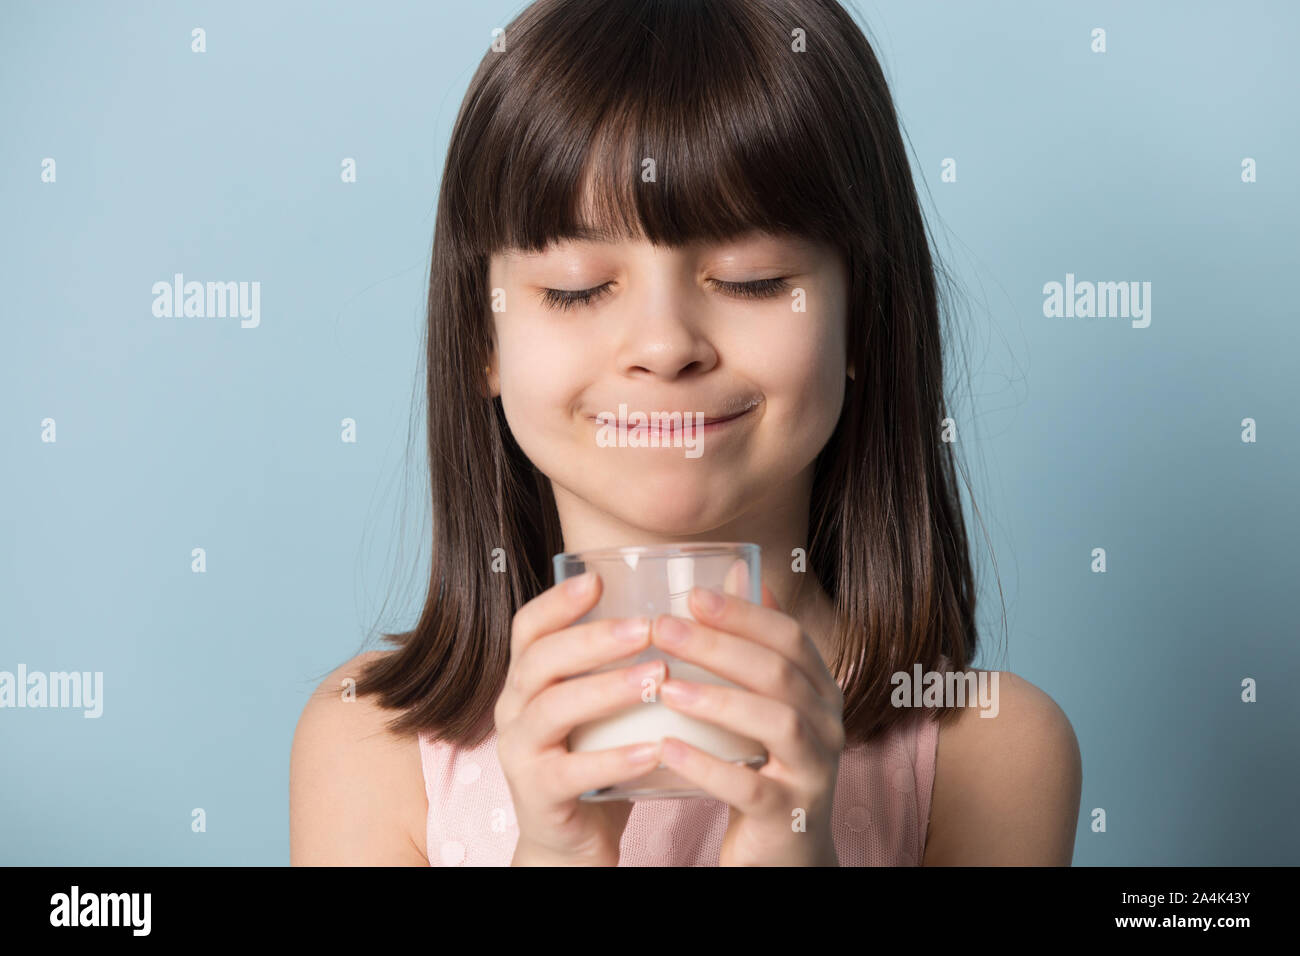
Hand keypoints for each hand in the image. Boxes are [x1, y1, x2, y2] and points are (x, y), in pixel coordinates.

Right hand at [495, 571, 666, 865]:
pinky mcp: (539, 796)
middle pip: (539, 660)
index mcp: (529, 678)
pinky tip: (654, 750)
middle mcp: (515, 708)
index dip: (558, 601)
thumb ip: (641, 653)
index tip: (598, 580)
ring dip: (605, 690)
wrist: (574, 838)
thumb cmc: (601, 753)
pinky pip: (571, 773)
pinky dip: (613, 759)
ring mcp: (522, 753)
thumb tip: (720, 586)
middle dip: (592, 640)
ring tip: (656, 677)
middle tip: (646, 628)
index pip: (528, 627)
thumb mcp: (610, 701)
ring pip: (552, 711)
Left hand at [652, 568, 844, 865]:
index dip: (743, 613)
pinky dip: (708, 766)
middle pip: (779, 672)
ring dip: (718, 699)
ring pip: (777, 724)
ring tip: (665, 685)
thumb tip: (739, 569)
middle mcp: (827, 725)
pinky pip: (752, 788)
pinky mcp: (789, 816)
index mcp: (819, 691)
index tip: (691, 594)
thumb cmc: (764, 766)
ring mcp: (813, 772)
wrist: (786, 855)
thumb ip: (756, 644)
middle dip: (720, 644)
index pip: (789, 637)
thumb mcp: (765, 702)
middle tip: (662, 628)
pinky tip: (667, 748)